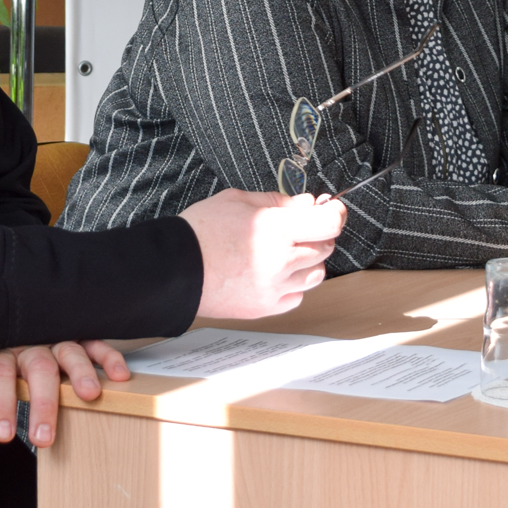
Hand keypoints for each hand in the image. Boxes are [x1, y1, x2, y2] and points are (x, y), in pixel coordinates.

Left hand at [0, 339, 129, 449]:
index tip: (4, 435)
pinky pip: (95, 342)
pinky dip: (108, 356)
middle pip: (37, 369)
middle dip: (42, 403)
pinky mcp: (76, 334)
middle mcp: (28, 342)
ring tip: (89, 396)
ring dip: (80, 373)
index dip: (1, 404)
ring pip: (69, 353)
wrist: (0, 307)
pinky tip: (119, 375)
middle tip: (44, 437)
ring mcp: (54, 337)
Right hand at [178, 189, 344, 318]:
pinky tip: (275, 273)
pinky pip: (297, 296)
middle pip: (326, 247)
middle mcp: (280, 261)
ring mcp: (274, 288)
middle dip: (319, 233)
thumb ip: (277, 201)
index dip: (334, 212)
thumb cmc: (199, 231)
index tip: (330, 208)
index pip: (329, 223)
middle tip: (302, 226)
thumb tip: (307, 203)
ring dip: (309, 260)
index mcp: (275, 229)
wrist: (173, 269)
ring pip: (316, 274)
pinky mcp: (266, 307)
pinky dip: (293, 284)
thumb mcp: (237, 200)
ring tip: (286, 251)